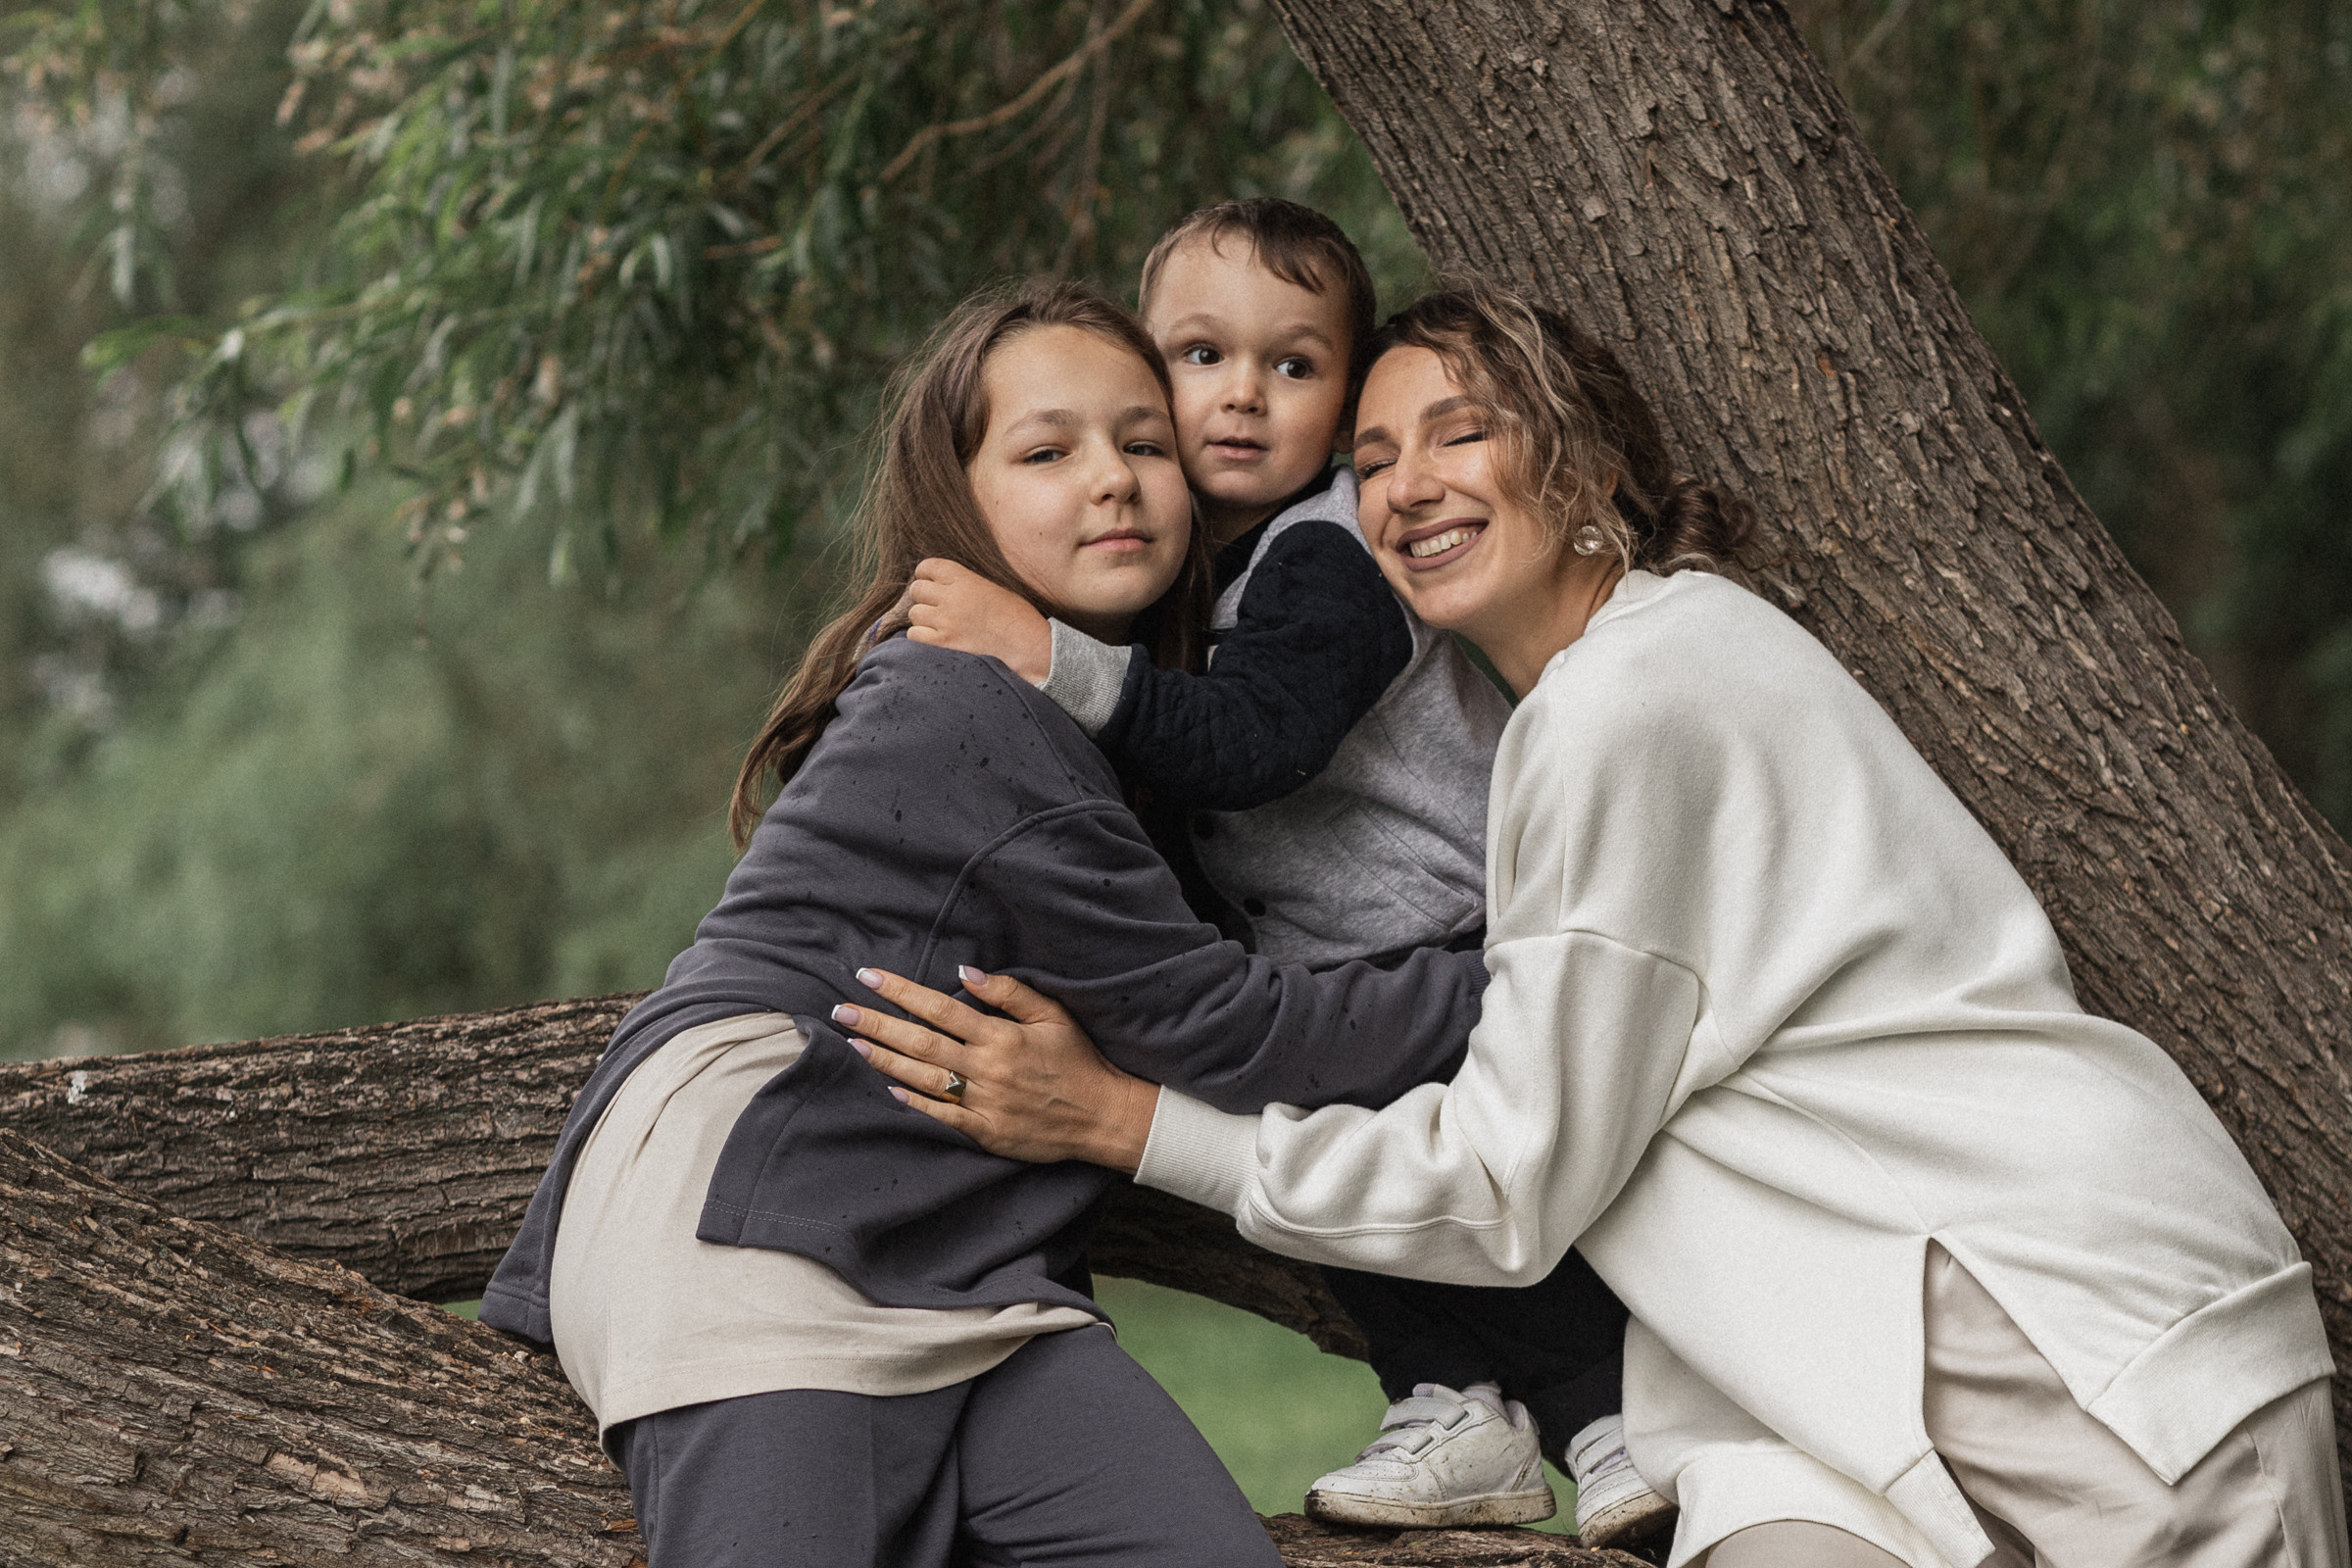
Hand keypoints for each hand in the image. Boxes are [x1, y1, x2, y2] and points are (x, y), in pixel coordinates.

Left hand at [831, 965, 1158, 1173]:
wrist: (1103, 1117)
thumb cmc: (1079, 1061)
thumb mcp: (1054, 1016)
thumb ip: (1010, 993)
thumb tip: (966, 971)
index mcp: (1001, 1036)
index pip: (940, 1007)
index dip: (901, 991)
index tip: (869, 976)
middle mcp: (986, 1069)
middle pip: (921, 1042)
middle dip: (877, 1024)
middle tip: (842, 1011)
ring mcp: (984, 1103)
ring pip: (923, 1078)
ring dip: (885, 1061)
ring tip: (855, 1043)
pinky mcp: (985, 1131)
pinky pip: (942, 1115)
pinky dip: (914, 1102)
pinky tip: (888, 1087)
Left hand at [904, 559, 1052, 683]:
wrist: (1028, 645)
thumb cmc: (1017, 617)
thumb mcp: (995, 588)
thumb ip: (967, 583)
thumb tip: (943, 583)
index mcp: (966, 580)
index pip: (928, 567)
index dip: (926, 574)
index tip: (931, 582)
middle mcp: (953, 597)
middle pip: (917, 589)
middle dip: (924, 597)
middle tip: (936, 607)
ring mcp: (946, 621)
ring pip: (915, 613)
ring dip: (924, 619)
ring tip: (940, 625)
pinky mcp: (943, 643)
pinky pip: (915, 634)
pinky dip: (922, 637)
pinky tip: (937, 639)